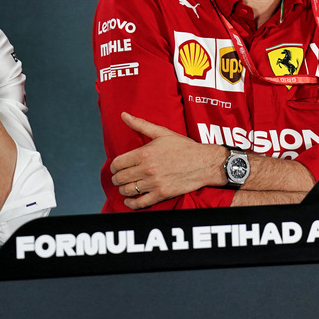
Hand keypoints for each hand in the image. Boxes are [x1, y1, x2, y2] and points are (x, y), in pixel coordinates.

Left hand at [108, 113, 226, 209]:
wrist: (204, 162)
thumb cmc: (184, 147)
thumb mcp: (162, 133)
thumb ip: (140, 124)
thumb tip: (124, 115)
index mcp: (145, 154)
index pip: (118, 164)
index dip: (114, 166)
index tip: (116, 167)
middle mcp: (147, 169)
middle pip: (120, 178)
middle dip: (116, 178)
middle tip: (119, 177)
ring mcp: (154, 183)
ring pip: (128, 190)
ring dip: (123, 189)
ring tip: (125, 187)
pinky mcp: (161, 194)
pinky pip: (140, 203)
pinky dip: (131, 204)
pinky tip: (129, 201)